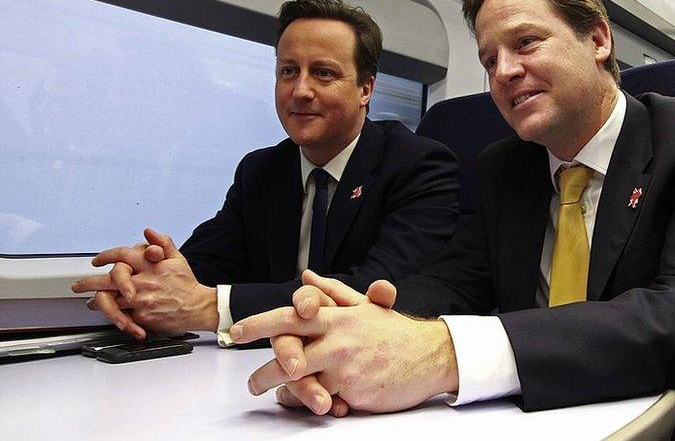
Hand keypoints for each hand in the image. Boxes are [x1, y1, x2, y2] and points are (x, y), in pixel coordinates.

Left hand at [72, 228, 216, 335]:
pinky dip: (113, 315)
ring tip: (92, 302)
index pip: (122, 255)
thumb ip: (162, 243)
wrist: (198, 307)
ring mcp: (142, 300)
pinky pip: (121, 316)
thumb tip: (148, 232)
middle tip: (79, 285)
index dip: (106, 256)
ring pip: (110, 300)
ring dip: (97, 302)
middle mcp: (145, 281)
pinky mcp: (142, 316)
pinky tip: (109, 314)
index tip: (97, 260)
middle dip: (88, 282)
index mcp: (151, 265)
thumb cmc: (186, 284)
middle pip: (108, 280)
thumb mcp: (177, 258)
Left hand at [232, 272, 457, 415]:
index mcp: (338, 316)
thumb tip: (307, 277)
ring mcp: (344, 365)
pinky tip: (300, 403)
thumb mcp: (365, 306)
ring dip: (276, 387)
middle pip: (288, 348)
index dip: (261, 322)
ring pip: (299, 379)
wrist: (431, 356)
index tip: (239, 331)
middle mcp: (338, 339)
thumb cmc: (395, 331)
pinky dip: (308, 402)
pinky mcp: (353, 390)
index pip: (292, 315)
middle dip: (262, 364)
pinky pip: (321, 399)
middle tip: (249, 380)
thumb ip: (333, 292)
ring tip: (265, 392)